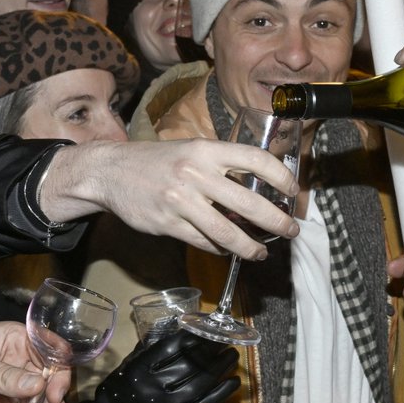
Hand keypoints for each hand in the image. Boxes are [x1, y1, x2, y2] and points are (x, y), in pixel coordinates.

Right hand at [37, 139, 299, 260]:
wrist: (110, 171)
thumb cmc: (158, 161)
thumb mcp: (192, 150)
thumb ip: (222, 166)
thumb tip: (258, 191)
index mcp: (206, 150)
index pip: (255, 160)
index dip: (281, 177)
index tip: (293, 191)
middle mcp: (195, 173)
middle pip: (248, 203)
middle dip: (276, 221)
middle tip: (290, 231)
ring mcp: (180, 200)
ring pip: (227, 232)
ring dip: (250, 247)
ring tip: (261, 252)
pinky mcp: (167, 224)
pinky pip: (203, 242)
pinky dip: (221, 250)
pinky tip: (230, 251)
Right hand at [77, 331, 239, 402]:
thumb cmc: (121, 389)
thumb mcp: (129, 363)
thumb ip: (150, 347)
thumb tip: (176, 327)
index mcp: (140, 369)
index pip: (170, 348)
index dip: (191, 337)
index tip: (205, 327)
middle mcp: (154, 386)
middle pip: (189, 364)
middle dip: (211, 350)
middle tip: (225, 339)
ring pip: (200, 383)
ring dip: (220, 368)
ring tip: (232, 355)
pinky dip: (221, 394)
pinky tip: (234, 381)